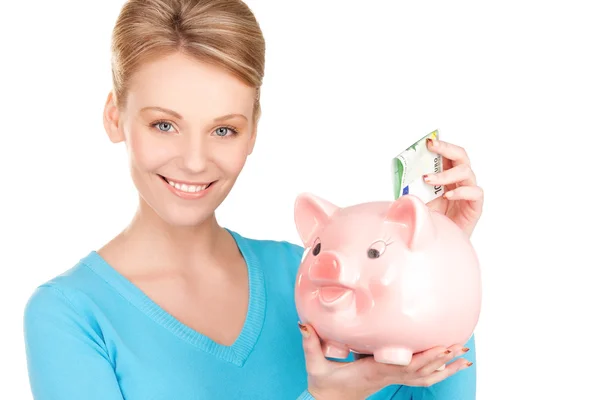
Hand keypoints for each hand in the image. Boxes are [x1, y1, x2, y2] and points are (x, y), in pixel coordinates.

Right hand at [299, 324, 471, 399]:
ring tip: (464, 356)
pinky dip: (436, 372)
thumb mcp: (314, 363)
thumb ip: (310, 343)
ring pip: (424, 377)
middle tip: (461, 345)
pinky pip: (419, 378)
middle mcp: (385, 376)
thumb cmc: (323, 383)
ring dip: (444, 367)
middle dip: (442, 358)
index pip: (403, 365)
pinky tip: (447, 366)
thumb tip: (304, 323)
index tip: (442, 346)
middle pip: (421, 370)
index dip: (424, 357)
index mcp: (372, 371)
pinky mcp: (389, 377)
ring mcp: (389, 378)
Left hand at [422, 138, 483, 237]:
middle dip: (446, 148)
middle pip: (460, 156)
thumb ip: (412, 189)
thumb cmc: (431, 221)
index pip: (447, 155)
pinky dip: (461, 191)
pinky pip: (475, 192)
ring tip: (429, 180)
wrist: (439, 243)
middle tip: (431, 146)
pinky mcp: (475, 206)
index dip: (440, 146)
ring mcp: (469, 192)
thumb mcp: (417, 201)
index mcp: (447, 176)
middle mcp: (459, 181)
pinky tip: (448, 195)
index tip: (427, 141)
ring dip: (446, 173)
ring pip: (466, 172)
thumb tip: (398, 178)